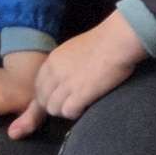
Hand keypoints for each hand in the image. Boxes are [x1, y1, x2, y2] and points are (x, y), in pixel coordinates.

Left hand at [31, 11, 147, 121]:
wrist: (116, 41)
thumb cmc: (102, 42)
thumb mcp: (73, 49)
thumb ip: (63, 63)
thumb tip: (62, 75)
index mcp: (52, 60)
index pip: (38, 86)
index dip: (47, 95)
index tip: (59, 98)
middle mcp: (55, 72)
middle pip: (42, 100)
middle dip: (54, 105)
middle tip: (70, 104)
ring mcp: (66, 83)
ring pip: (53, 109)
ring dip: (65, 110)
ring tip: (79, 106)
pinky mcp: (81, 93)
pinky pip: (68, 112)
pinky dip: (76, 113)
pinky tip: (85, 106)